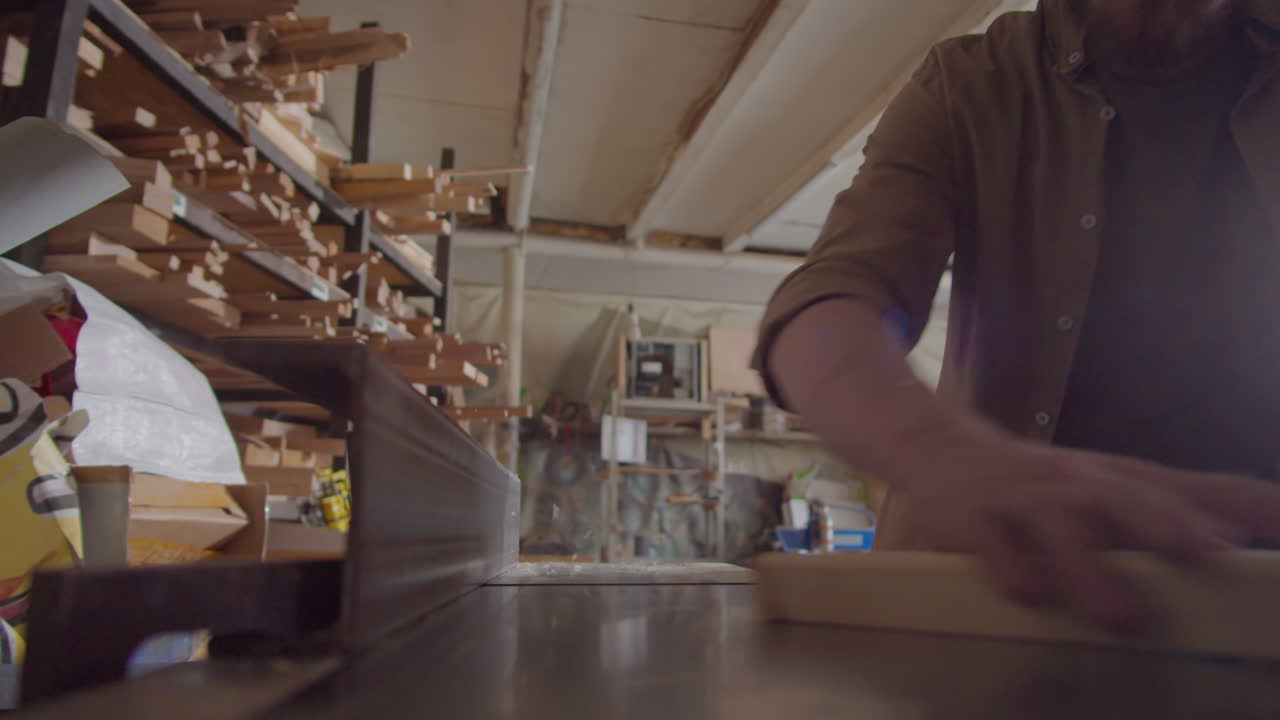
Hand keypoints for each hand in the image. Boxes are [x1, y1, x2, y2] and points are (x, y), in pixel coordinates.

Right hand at [897, 437, 1279, 629]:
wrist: (937, 444)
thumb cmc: (1039, 482)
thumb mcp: (1106, 484)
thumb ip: (1165, 508)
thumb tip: (1238, 535)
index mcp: (1117, 478)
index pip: (1193, 486)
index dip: (1245, 504)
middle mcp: (1074, 481)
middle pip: (1126, 497)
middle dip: (1168, 524)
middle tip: (1213, 556)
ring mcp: (1022, 495)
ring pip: (1059, 521)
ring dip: (1090, 567)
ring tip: (1121, 615)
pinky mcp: (971, 514)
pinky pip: (990, 541)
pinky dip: (1010, 566)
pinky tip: (1028, 594)